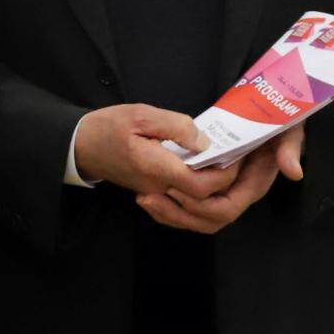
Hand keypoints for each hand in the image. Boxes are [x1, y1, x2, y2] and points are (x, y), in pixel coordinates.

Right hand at [73, 103, 237, 206]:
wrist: (81, 146)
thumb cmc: (108, 128)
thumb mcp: (140, 114)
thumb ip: (176, 126)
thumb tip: (205, 142)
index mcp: (156, 168)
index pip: (201, 186)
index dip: (226, 174)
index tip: (237, 153)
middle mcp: (160, 189)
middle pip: (207, 210)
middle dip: (237, 194)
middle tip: (252, 171)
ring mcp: (159, 196)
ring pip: (200, 219)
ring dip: (226, 203)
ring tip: (244, 180)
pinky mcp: (157, 196)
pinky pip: (187, 215)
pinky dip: (208, 208)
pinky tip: (219, 190)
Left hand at [139, 125, 306, 234]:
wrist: (265, 104)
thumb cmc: (275, 115)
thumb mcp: (285, 125)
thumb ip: (290, 147)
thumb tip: (293, 172)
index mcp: (256, 178)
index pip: (230, 205)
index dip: (204, 205)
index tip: (177, 191)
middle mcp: (240, 188)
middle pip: (210, 217)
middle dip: (181, 212)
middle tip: (153, 196)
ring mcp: (225, 186)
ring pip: (199, 217)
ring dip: (173, 214)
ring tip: (145, 199)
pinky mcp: (210, 181)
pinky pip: (190, 206)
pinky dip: (171, 207)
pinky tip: (148, 197)